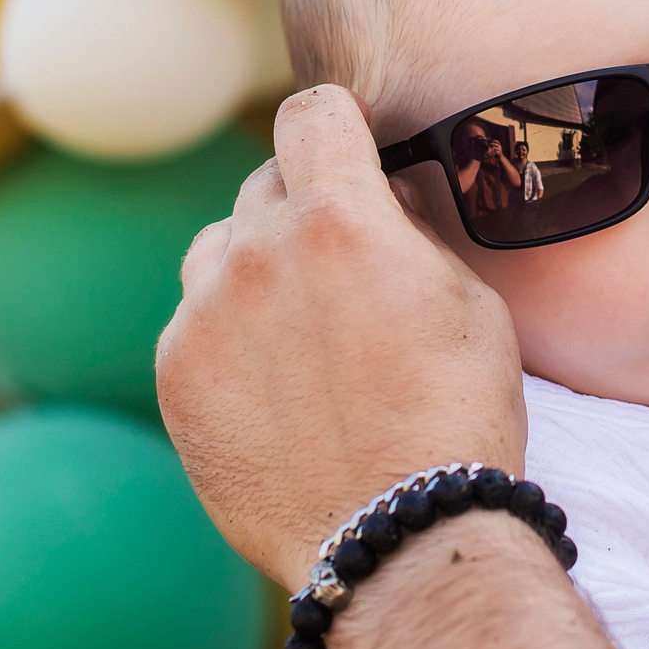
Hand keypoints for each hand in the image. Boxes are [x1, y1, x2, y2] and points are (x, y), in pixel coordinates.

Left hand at [157, 87, 529, 591]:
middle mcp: (259, 254)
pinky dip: (231, 335)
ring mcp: (206, 316)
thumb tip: (380, 204)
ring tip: (305, 329)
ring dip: (256, 265)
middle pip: (264, 181)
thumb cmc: (457, 418)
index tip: (349, 153)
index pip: (309, 113)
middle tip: (345, 264)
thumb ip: (410, 237)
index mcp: (342, 220)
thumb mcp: (471, 306)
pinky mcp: (176, 376)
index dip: (335, 126)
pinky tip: (279, 385)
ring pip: (218, 247)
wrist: (399, 535)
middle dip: (304, 205)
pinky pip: (196, 320)